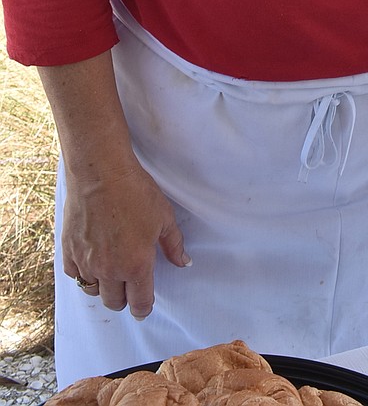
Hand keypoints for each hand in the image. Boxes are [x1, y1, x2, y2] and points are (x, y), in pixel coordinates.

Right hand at [62, 155, 190, 318]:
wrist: (101, 174)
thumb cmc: (136, 193)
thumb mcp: (164, 217)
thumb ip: (174, 244)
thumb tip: (183, 262)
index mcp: (136, 265)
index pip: (139, 303)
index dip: (143, 308)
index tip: (143, 307)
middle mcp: (110, 270)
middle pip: (114, 302)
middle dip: (123, 298)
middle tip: (129, 286)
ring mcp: (86, 262)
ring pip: (93, 291)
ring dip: (102, 286)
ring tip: (110, 272)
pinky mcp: (69, 251)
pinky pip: (74, 274)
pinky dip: (83, 272)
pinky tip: (91, 260)